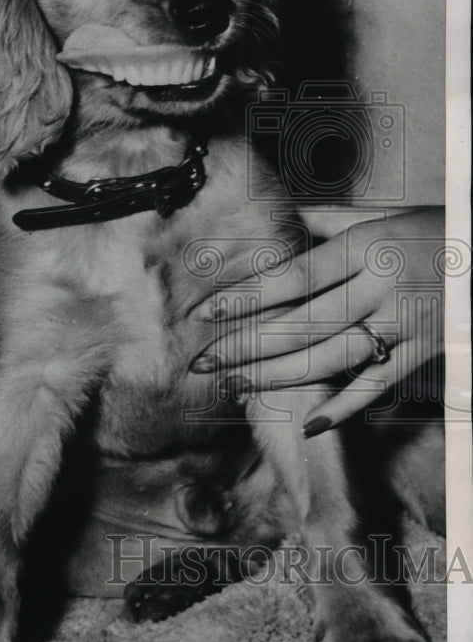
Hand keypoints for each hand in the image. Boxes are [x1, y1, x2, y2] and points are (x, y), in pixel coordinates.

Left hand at [190, 207, 444, 434]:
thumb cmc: (438, 230)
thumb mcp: (384, 216)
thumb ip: (330, 221)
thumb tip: (280, 219)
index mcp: (367, 246)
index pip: (292, 276)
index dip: (244, 296)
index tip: (203, 312)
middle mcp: (382, 286)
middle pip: (302, 323)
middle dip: (247, 344)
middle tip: (204, 361)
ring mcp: (404, 324)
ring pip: (331, 357)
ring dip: (279, 376)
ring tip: (235, 384)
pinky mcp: (424, 352)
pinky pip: (379, 385)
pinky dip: (345, 407)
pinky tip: (309, 425)